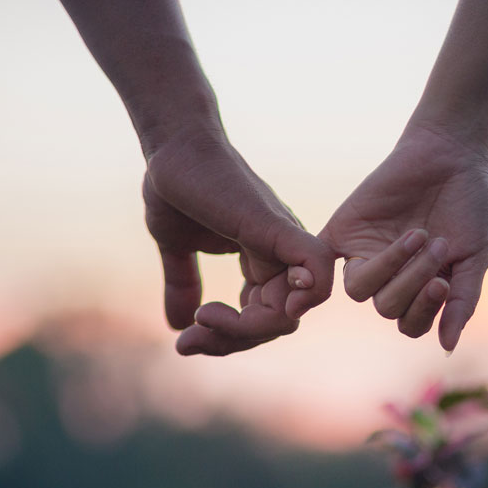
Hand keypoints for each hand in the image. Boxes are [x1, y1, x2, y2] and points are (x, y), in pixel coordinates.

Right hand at [143, 128, 333, 355]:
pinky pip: (315, 266)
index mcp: (262, 261)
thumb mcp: (177, 247)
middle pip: (279, 323)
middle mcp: (280, 255)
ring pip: (292, 310)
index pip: (264, 319)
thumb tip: (177, 326)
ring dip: (244, 330)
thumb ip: (183, 284)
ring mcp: (282, 241)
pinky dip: (304, 294)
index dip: (228, 338)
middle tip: (190, 342)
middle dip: (233, 341)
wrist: (172, 146)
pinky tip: (252, 309)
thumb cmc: (176, 187)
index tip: (187, 340)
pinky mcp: (277, 226)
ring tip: (201, 320)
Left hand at [318, 122, 487, 350]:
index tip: (443, 283)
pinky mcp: (342, 231)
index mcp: (420, 288)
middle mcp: (390, 277)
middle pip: (386, 307)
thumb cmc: (469, 204)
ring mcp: (364, 254)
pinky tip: (330, 274)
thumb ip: (462, 301)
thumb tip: (447, 348)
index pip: (410, 323)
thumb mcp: (474, 255)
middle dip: (413, 281)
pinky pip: (320, 259)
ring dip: (391, 268)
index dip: (424, 311)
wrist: (451, 153)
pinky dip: (314, 271)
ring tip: (417, 235)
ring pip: (358, 290)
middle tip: (437, 245)